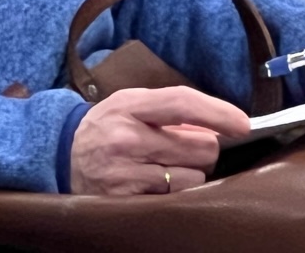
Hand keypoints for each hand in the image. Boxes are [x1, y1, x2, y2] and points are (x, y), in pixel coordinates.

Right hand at [69, 86, 251, 195]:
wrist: (61, 155)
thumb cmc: (106, 126)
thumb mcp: (131, 104)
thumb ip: (170, 110)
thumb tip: (215, 125)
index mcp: (130, 106)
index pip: (182, 103)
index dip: (218, 112)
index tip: (243, 124)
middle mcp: (128, 138)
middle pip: (199, 146)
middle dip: (202, 149)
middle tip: (184, 148)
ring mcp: (127, 173)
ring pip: (192, 177)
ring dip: (190, 173)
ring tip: (166, 166)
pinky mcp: (127, 201)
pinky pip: (175, 199)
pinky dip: (175, 192)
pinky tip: (156, 183)